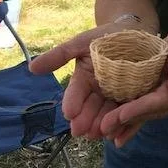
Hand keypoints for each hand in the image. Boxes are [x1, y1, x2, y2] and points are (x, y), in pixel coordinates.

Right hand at [29, 23, 127, 139]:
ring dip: (104, 125)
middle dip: (87, 120)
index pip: (76, 95)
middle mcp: (99, 93)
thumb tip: (31, 67)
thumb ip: (59, 55)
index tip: (69, 113)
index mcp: (84, 81)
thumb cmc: (105, 36)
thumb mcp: (81, 43)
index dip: (72, 103)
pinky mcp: (137, 100)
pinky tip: (121, 136)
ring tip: (102, 131)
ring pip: (109, 114)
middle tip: (83, 130)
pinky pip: (131, 114)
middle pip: (91, 109)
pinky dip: (126, 126)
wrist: (136, 31)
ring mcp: (118, 97)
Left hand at [99, 24, 167, 147]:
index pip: (160, 101)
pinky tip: (118, 133)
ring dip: (125, 124)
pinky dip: (131, 122)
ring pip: (145, 114)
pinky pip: (144, 110)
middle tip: (104, 128)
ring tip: (105, 132)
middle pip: (149, 111)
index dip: (140, 108)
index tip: (122, 114)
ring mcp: (167, 100)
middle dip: (126, 120)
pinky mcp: (159, 97)